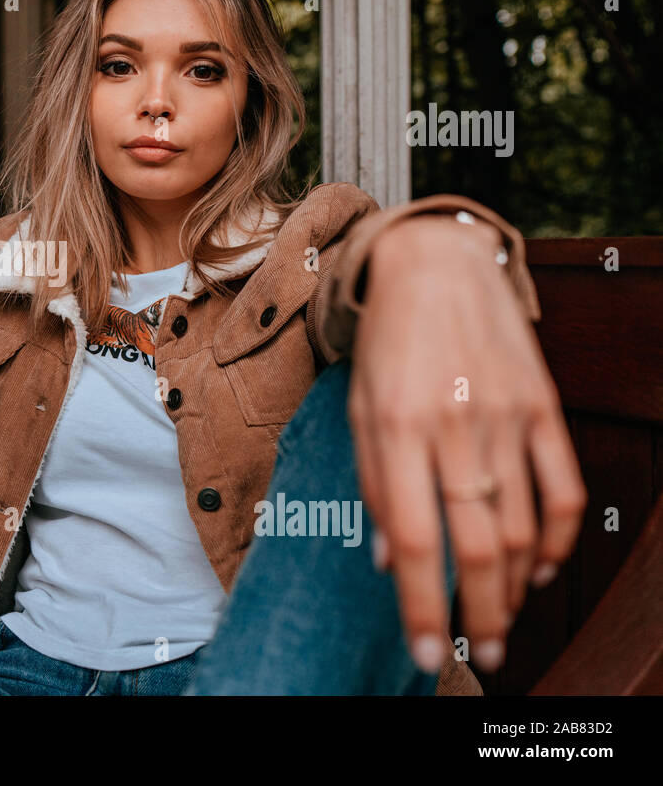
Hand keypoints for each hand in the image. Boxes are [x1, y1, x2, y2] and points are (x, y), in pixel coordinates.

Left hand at [348, 217, 585, 674]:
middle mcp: (453, 425)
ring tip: (502, 618)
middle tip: (483, 656)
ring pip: (523, 527)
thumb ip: (371, 483)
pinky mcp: (542, 405)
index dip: (421, 605)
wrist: (436, 264)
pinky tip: (539, 569)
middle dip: (481, 614)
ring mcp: (505, 415)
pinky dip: (556, 540)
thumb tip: (385, 560)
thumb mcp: (356, 407)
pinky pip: (562, 488)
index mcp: (395, 427)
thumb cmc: (385, 344)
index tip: (427, 653)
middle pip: (478, 544)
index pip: (412, 538)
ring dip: (516, 587)